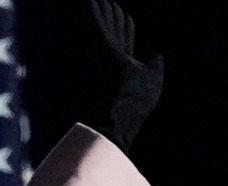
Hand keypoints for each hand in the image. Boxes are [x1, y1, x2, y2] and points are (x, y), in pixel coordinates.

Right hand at [87, 0, 163, 152]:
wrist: (123, 113)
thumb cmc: (138, 102)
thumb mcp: (154, 79)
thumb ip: (155, 65)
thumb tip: (156, 55)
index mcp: (127, 64)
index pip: (126, 41)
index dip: (126, 27)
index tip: (125, 17)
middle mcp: (116, 57)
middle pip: (115, 30)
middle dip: (112, 16)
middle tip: (107, 3)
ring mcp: (110, 53)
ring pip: (107, 25)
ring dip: (103, 11)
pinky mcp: (106, 50)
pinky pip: (100, 28)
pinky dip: (96, 15)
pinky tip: (92, 2)